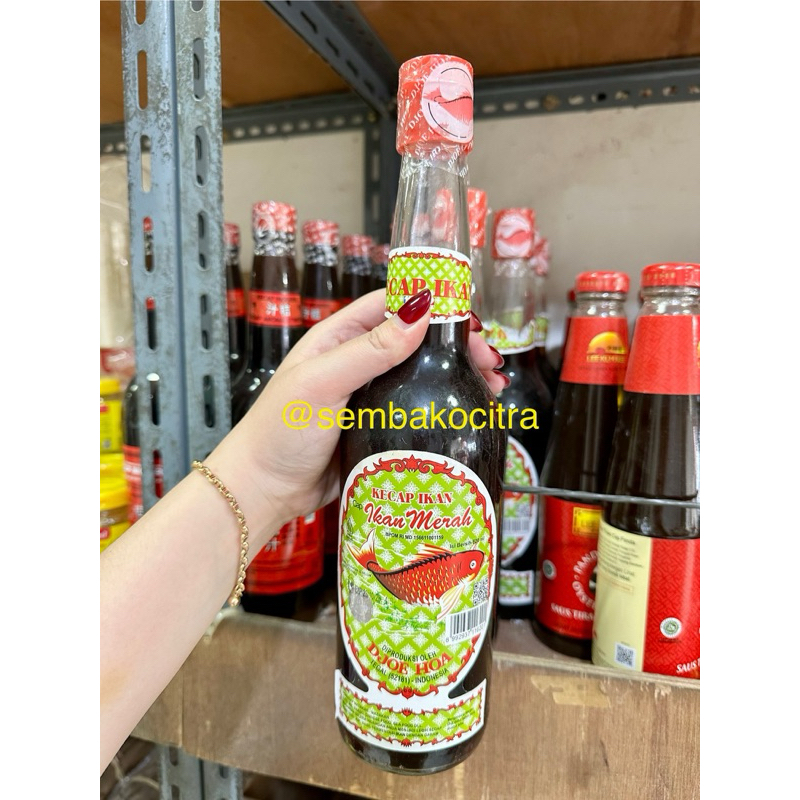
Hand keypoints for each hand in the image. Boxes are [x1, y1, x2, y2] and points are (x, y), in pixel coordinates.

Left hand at [205, 289, 505, 549]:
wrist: (265, 491)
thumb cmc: (281, 431)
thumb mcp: (322, 383)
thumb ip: (369, 350)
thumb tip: (418, 314)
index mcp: (338, 339)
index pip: (390, 307)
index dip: (431, 306)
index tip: (468, 319)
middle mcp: (357, 364)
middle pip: (415, 342)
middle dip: (455, 346)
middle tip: (489, 361)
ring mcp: (370, 398)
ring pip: (422, 377)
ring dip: (456, 377)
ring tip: (491, 388)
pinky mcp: (378, 429)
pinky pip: (417, 412)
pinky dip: (445, 409)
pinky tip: (468, 414)